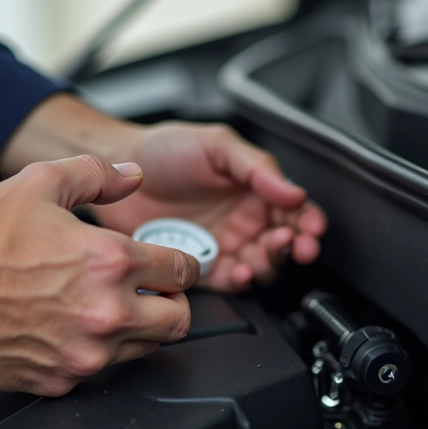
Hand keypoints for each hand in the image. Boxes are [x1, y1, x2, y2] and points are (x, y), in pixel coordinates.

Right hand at [0, 155, 198, 395]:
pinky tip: (71, 331)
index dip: (182, 266)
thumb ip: (98, 176)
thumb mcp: (43, 183)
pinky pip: (96, 373)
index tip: (171, 268)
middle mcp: (106, 313)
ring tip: (107, 310)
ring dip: (136, 330)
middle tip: (152, 295)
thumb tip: (132, 176)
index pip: (184, 272)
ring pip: (143, 351)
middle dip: (172, 305)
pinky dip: (93, 354)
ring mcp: (83, 354)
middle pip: (178, 322)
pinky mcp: (57, 380)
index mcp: (111, 263)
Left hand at [92, 122, 326, 291]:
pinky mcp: (200, 266)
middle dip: (295, 247)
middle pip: (284, 242)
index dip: (309, 221)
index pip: (295, 210)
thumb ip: (258, 168)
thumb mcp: (217, 146)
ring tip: (260, 256)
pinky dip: (240, 282)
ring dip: (268, 265)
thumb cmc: (163, 151)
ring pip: (262, 265)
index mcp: (254, 189)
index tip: (311, 228)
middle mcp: (243, 219)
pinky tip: (239, 271)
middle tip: (290, 244)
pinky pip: (229, 282)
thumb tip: (294, 192)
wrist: (116, 172)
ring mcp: (223, 244)